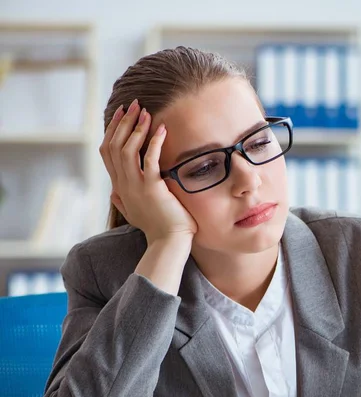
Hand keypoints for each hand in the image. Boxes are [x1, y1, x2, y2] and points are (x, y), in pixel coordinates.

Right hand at [99, 99, 197, 244]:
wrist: (168, 243)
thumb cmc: (157, 228)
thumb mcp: (134, 213)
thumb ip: (122, 201)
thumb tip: (113, 193)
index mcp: (120, 187)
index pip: (108, 153)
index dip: (113, 131)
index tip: (121, 114)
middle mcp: (123, 185)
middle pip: (115, 146)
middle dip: (123, 122)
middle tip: (133, 105)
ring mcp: (136, 187)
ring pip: (127, 150)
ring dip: (136, 128)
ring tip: (146, 112)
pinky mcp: (152, 189)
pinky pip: (150, 160)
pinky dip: (154, 143)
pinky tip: (162, 129)